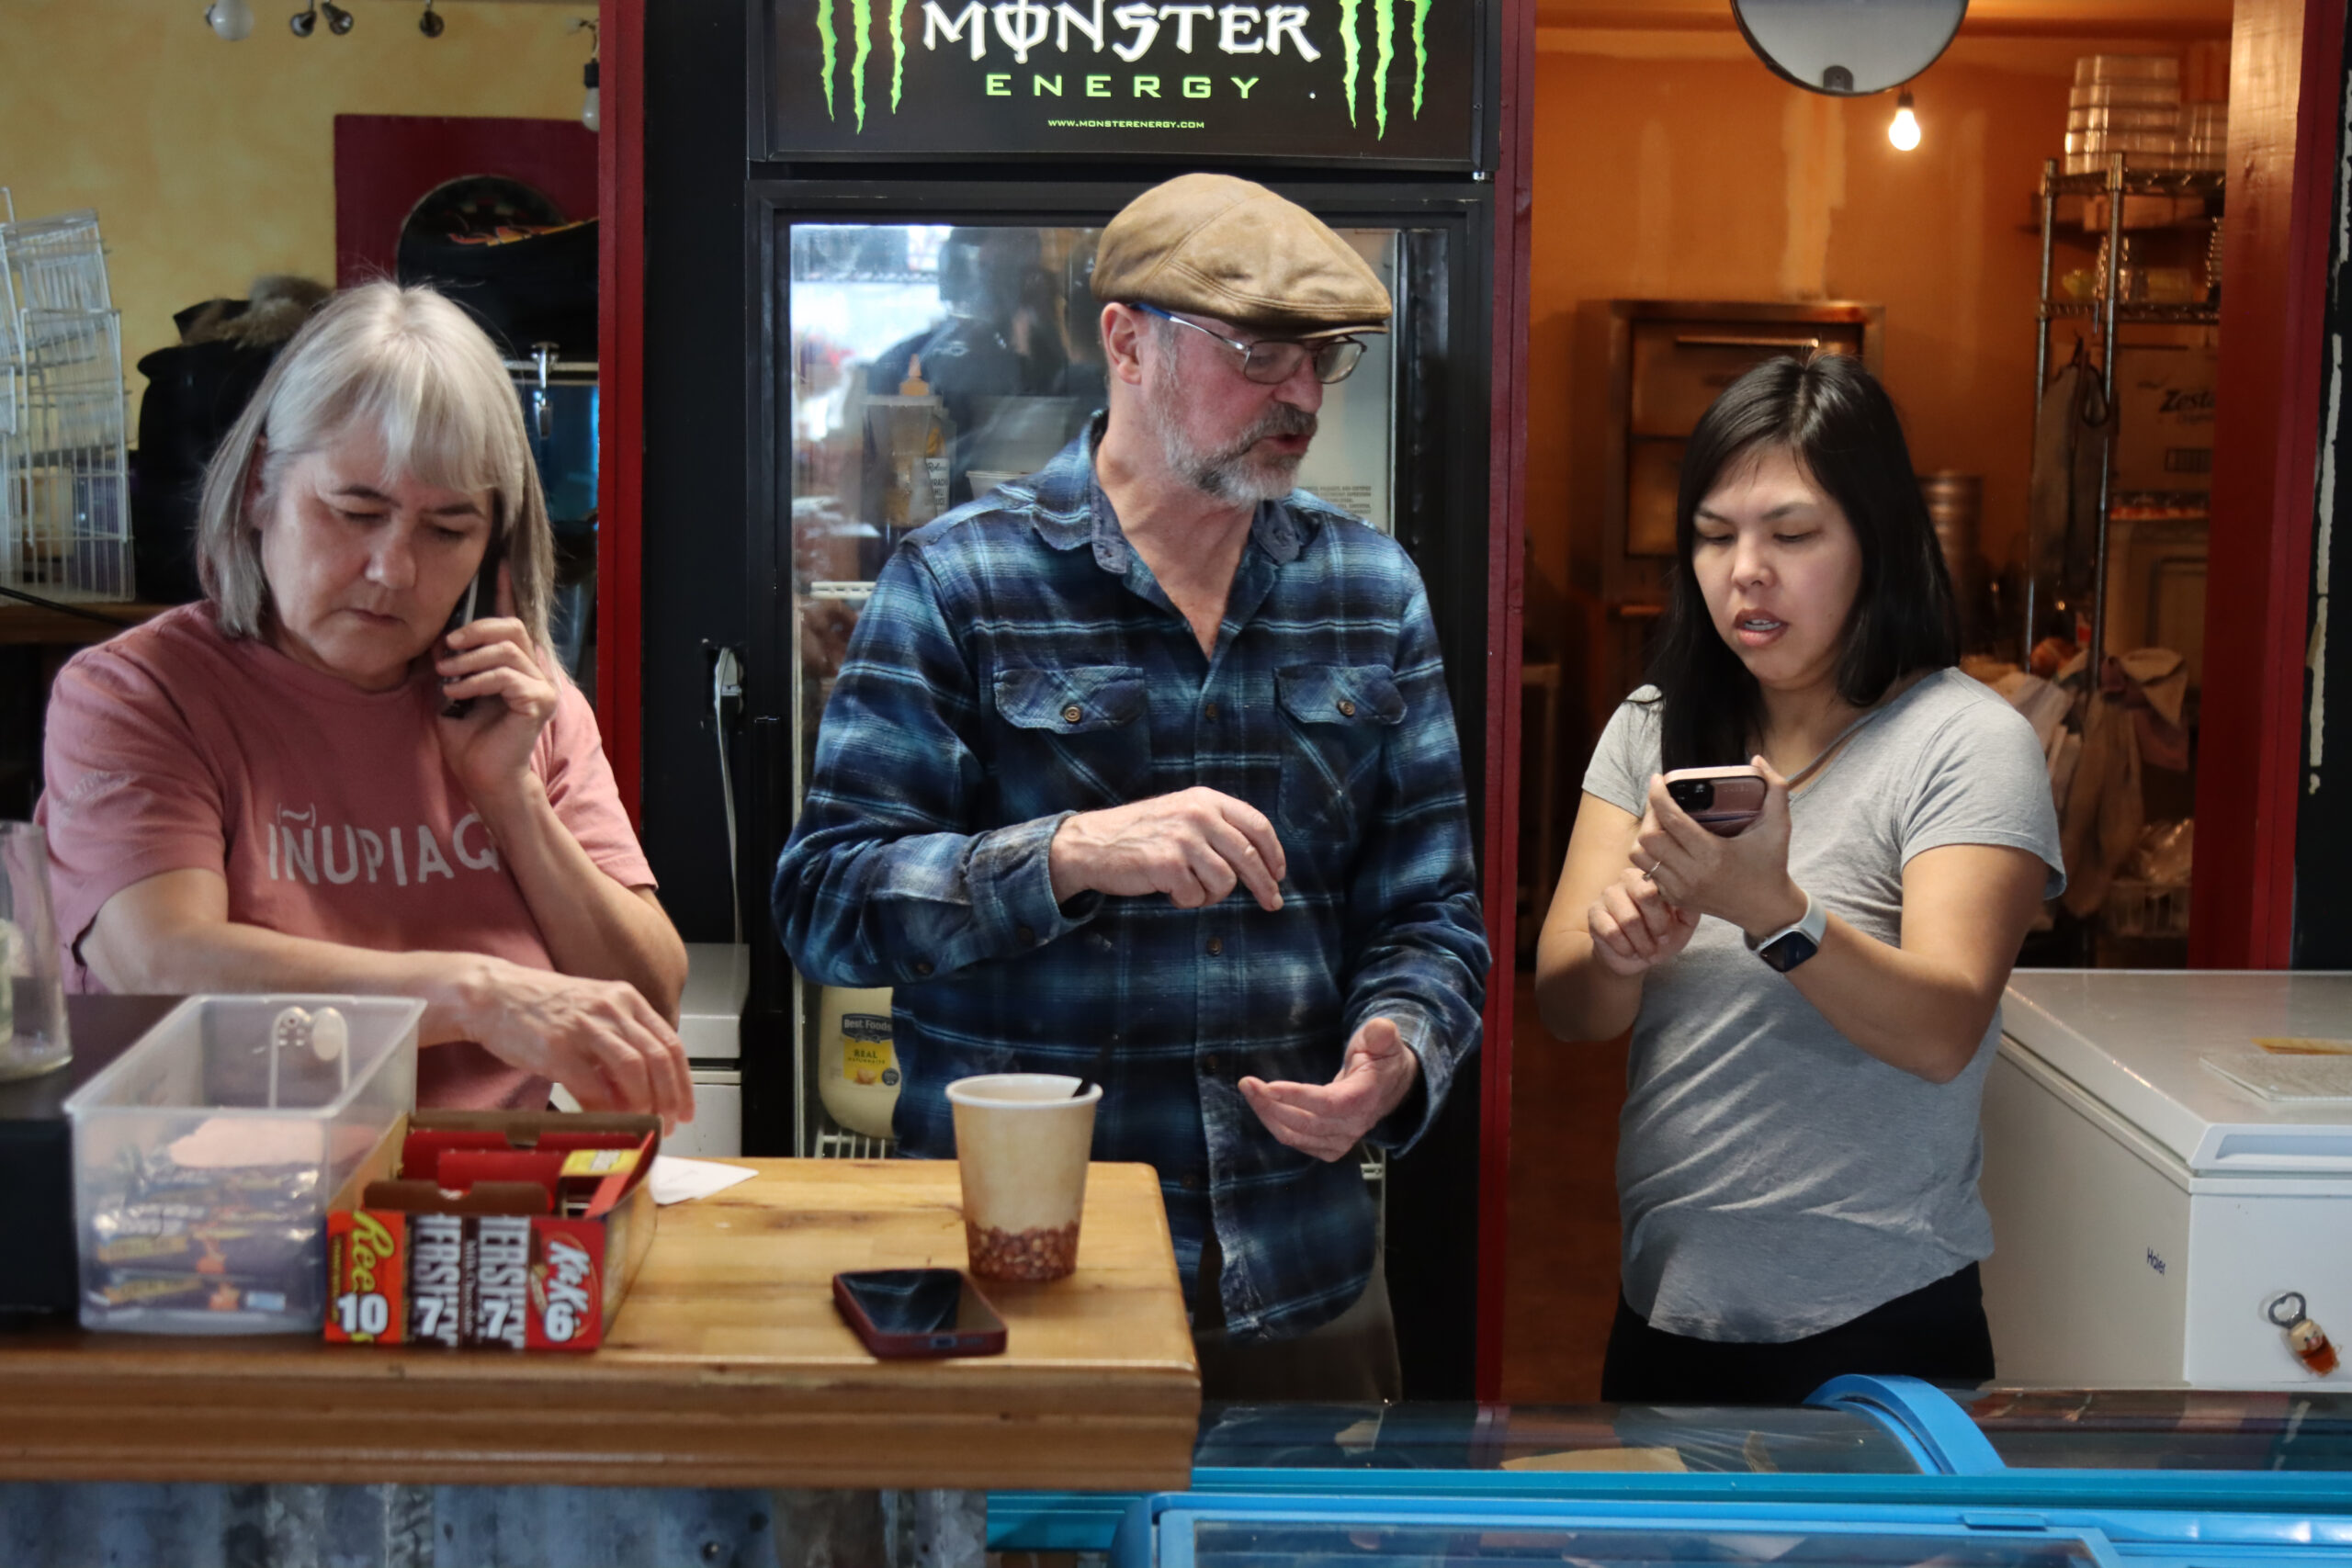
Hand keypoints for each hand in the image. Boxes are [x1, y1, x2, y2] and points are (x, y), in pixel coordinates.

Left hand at [434, 565, 559, 813]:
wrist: (482, 776)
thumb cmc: (467, 736)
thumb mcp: (453, 688)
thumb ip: (453, 661)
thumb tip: (439, 634)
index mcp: (514, 663)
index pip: (512, 619)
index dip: (505, 590)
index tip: (497, 563)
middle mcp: (533, 670)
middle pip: (511, 626)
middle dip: (475, 630)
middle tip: (447, 647)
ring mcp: (540, 686)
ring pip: (506, 650)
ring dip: (468, 660)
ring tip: (446, 675)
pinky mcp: (539, 702)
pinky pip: (506, 677)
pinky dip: (476, 682)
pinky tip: (458, 693)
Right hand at [457, 959, 695, 1132]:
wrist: (493, 994)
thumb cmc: (542, 1008)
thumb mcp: (593, 1011)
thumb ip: (620, 1042)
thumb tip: (643, 1089)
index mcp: (626, 999)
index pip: (670, 1043)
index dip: (683, 1082)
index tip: (684, 1109)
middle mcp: (612, 1009)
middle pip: (658, 1058)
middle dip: (669, 1099)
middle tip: (667, 1125)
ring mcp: (585, 1027)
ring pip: (633, 1070)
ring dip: (643, 1105)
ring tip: (642, 1126)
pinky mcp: (557, 1049)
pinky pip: (592, 1085)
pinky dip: (606, 1110)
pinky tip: (608, 1123)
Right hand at [1048, 787, 1285, 909]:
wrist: (1090, 844)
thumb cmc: (1139, 834)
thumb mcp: (1181, 814)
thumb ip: (1216, 827)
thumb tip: (1258, 861)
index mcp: (1205, 799)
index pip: (1257, 825)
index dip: (1274, 853)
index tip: (1279, 874)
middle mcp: (1198, 814)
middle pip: (1249, 856)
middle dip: (1265, 885)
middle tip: (1272, 904)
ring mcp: (1183, 839)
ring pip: (1225, 882)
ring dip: (1211, 894)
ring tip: (1189, 888)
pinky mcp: (1168, 864)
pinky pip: (1197, 897)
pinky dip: (1186, 900)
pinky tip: (1169, 890)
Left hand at [1239, 1017, 1417, 1161]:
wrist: (1391, 1086)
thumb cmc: (1382, 1058)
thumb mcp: (1384, 1040)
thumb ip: (1381, 1034)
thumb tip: (1380, 1030)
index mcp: (1365, 1097)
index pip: (1328, 1104)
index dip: (1297, 1097)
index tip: (1267, 1085)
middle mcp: (1354, 1125)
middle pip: (1305, 1123)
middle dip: (1271, 1104)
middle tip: (1247, 1083)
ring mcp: (1342, 1140)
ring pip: (1296, 1135)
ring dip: (1268, 1115)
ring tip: (1249, 1091)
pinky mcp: (1331, 1147)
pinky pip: (1298, 1143)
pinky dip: (1277, 1127)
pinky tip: (1264, 1108)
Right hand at [1586, 865, 1699, 976]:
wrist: (1633, 958)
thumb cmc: (1660, 936)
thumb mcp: (1683, 925)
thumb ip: (1690, 909)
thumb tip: (1692, 894)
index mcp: (1651, 876)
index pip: (1662, 884)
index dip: (1667, 913)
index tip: (1670, 931)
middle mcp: (1627, 879)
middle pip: (1644, 894)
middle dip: (1656, 924)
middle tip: (1661, 941)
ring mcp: (1608, 894)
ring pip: (1628, 918)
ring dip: (1642, 942)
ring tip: (1647, 952)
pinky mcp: (1594, 913)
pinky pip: (1611, 931)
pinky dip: (1625, 947)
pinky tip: (1629, 951)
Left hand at [1633, 757, 1806, 940]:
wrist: (1767, 910)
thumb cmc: (1772, 865)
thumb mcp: (1780, 826)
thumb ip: (1776, 788)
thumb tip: (1757, 760)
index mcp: (1712, 854)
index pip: (1671, 820)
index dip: (1658, 795)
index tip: (1658, 779)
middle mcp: (1691, 873)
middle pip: (1648, 838)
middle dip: (1649, 814)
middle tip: (1662, 803)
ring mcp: (1680, 888)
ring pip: (1640, 857)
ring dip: (1646, 836)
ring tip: (1661, 824)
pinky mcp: (1676, 898)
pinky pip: (1647, 873)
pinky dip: (1651, 856)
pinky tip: (1666, 845)